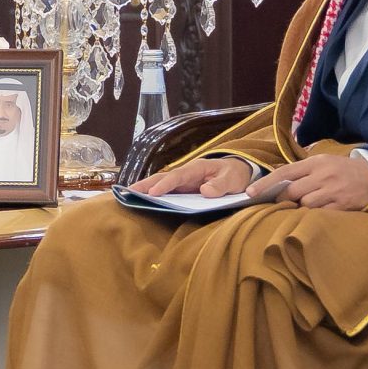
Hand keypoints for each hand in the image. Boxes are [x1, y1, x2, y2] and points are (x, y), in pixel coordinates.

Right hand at [130, 156, 256, 198]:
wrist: (238, 171)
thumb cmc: (234, 174)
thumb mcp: (232, 179)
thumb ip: (220, 185)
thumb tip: (205, 192)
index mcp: (196, 168)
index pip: (177, 176)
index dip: (165, 184)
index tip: (153, 193)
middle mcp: (186, 173)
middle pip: (163, 177)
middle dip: (146, 184)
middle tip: (128, 191)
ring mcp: (184, 181)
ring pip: (162, 183)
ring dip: (146, 188)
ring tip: (129, 196)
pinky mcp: (184, 188)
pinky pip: (167, 191)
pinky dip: (155, 193)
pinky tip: (144, 200)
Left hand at [248, 149, 367, 210]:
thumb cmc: (342, 170)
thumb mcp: (322, 162)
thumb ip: (301, 170)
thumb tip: (275, 178)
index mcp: (315, 163)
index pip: (284, 172)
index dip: (265, 183)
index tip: (249, 193)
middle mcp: (322, 175)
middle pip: (292, 191)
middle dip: (283, 199)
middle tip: (282, 203)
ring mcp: (333, 191)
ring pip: (305, 204)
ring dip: (300, 208)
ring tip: (304, 206)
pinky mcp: (342, 205)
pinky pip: (320, 214)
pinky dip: (314, 216)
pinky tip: (316, 214)